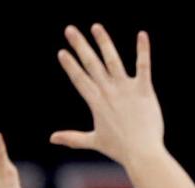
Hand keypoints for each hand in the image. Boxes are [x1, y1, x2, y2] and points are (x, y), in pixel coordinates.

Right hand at [51, 25, 163, 165]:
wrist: (142, 153)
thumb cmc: (119, 149)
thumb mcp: (93, 141)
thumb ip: (73, 137)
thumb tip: (51, 138)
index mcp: (96, 103)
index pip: (79, 79)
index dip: (70, 65)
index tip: (62, 52)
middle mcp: (108, 92)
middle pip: (91, 64)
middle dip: (79, 46)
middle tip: (69, 29)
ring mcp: (126, 90)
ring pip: (112, 60)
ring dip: (103, 42)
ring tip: (95, 27)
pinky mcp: (143, 90)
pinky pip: (143, 66)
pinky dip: (142, 50)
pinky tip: (141, 34)